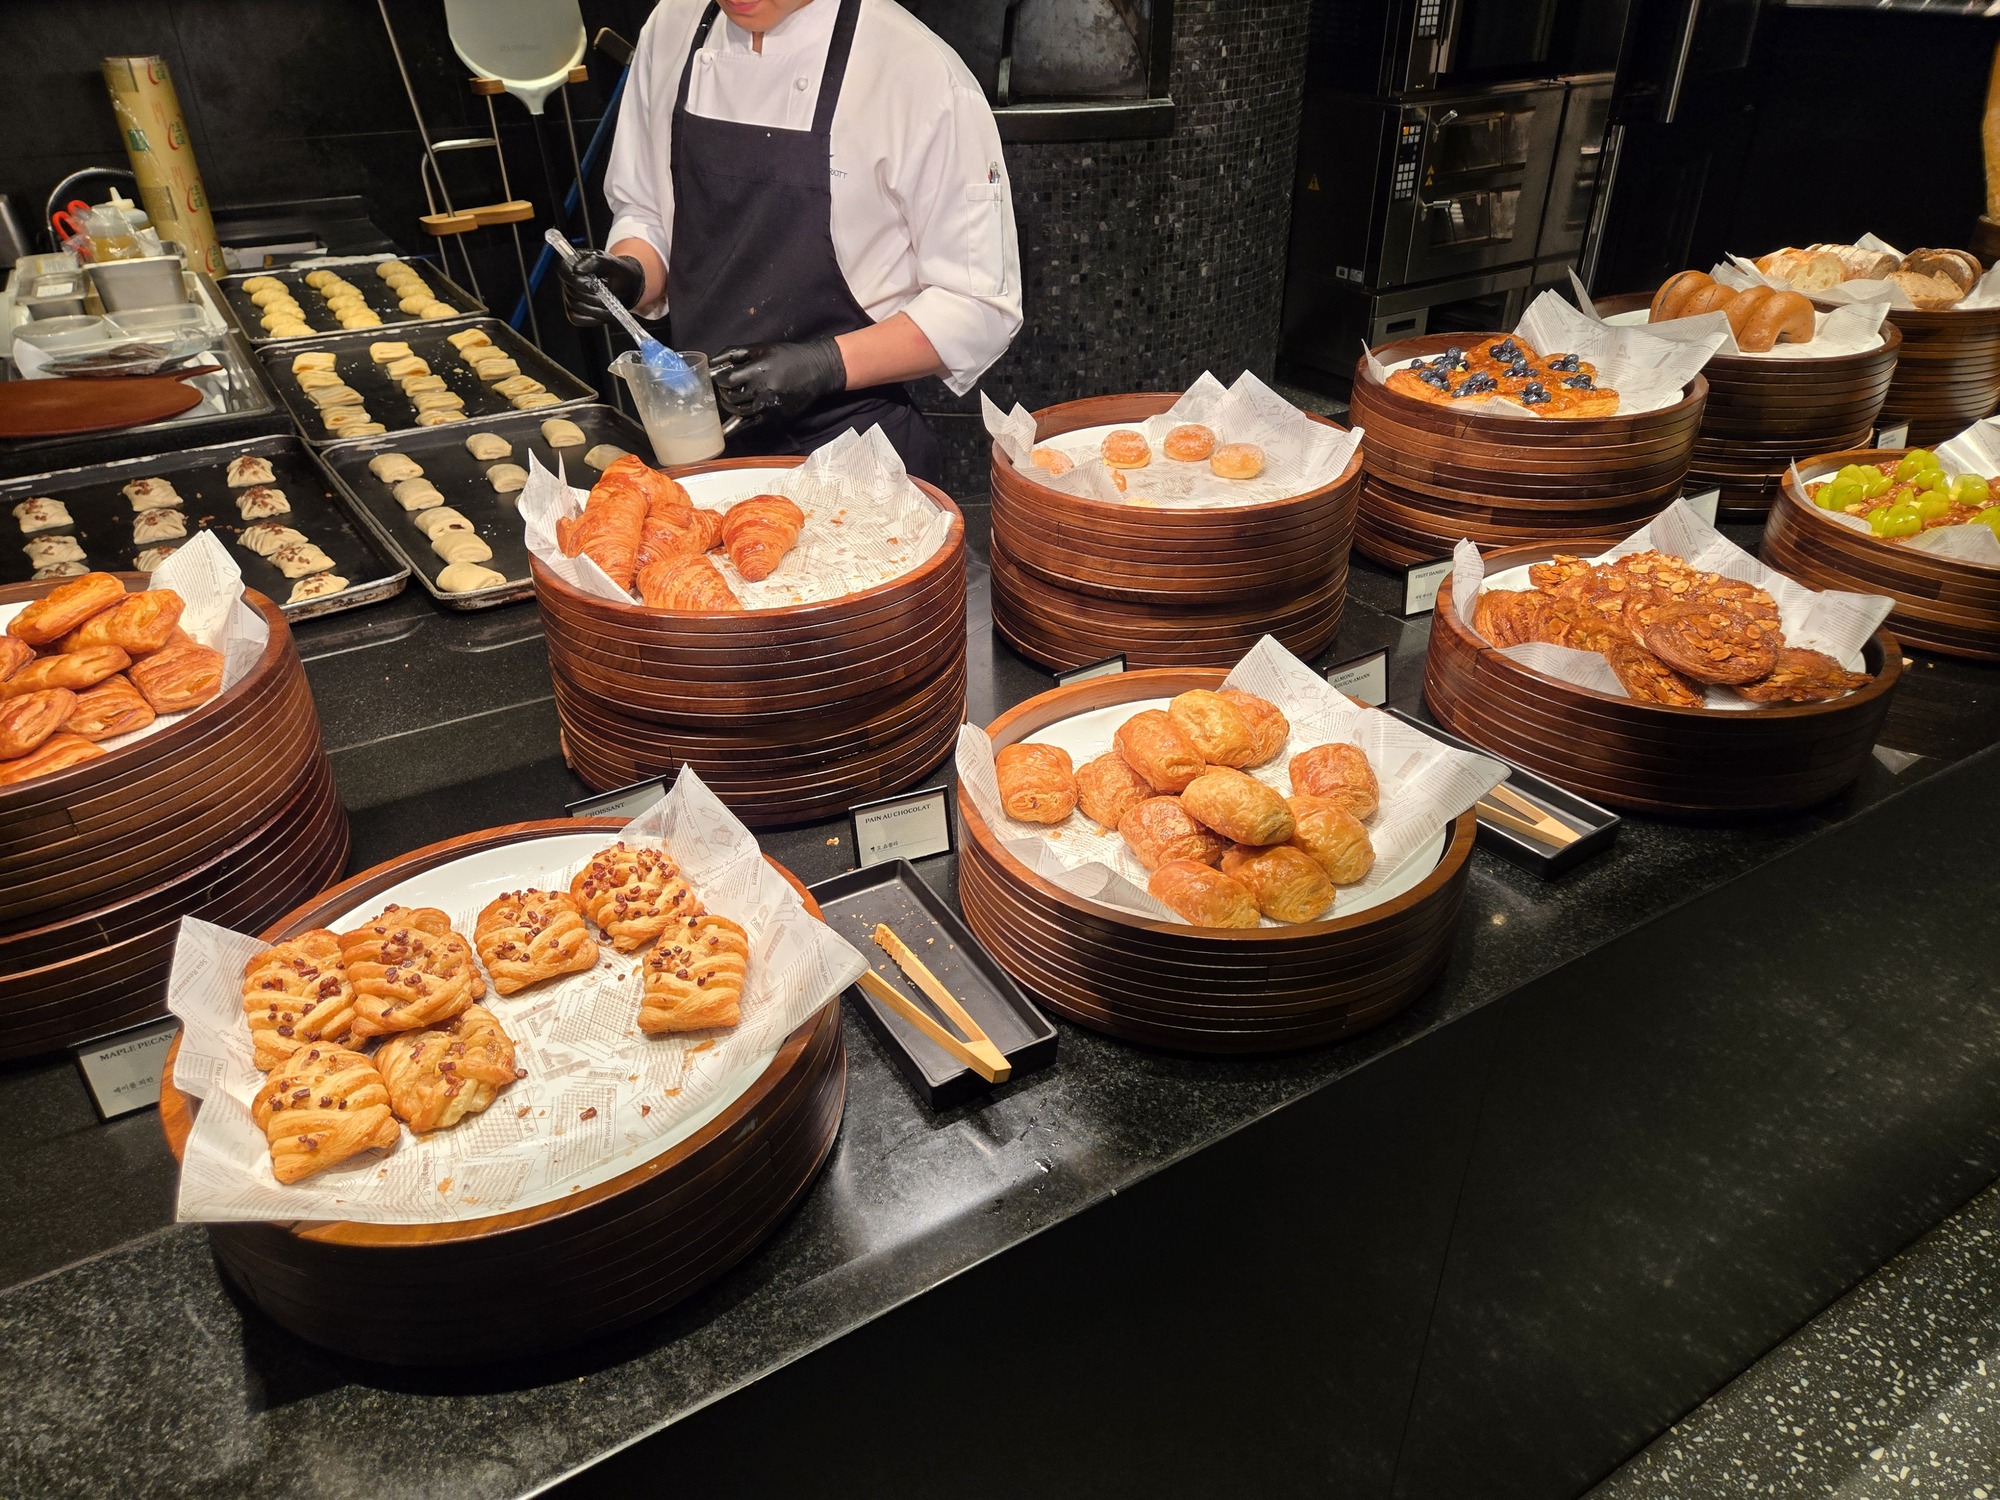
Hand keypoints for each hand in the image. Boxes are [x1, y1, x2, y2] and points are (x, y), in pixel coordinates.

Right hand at [556, 251, 645, 326]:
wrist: (627, 286)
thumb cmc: (617, 272)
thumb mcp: (610, 262)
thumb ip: (593, 261)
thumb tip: (577, 269)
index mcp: (571, 264)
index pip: (564, 272)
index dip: (579, 282)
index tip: (595, 287)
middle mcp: (567, 281)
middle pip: (573, 293)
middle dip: (594, 297)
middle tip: (608, 295)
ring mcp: (569, 298)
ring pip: (577, 307)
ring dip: (597, 308)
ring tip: (610, 302)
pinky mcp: (574, 312)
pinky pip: (579, 319)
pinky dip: (594, 318)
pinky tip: (604, 311)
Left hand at [710, 338, 846, 425]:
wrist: (816, 370)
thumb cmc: (786, 356)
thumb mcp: (760, 348)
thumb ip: (733, 353)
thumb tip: (710, 362)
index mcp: (758, 370)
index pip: (727, 380)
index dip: (719, 380)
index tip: (719, 378)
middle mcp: (763, 390)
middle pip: (731, 398)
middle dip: (724, 393)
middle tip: (726, 388)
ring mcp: (770, 407)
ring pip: (739, 412)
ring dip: (731, 406)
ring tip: (732, 399)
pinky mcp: (775, 418)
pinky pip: (750, 425)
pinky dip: (736, 427)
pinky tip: (726, 430)